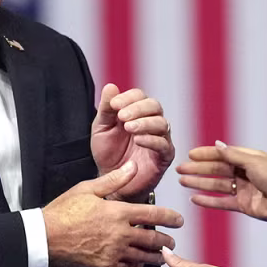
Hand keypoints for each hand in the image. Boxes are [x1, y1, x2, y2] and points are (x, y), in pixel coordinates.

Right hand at [43, 161, 184, 266]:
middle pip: (154, 239)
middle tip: (172, 241)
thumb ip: (114, 180)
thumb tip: (133, 167)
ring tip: (162, 255)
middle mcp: (120, 234)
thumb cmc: (63, 212)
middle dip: (167, 241)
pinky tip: (141, 265)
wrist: (44, 238)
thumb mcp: (87, 189)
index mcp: (118, 212)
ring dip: (157, 256)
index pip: (154, 214)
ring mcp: (114, 253)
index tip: (178, 220)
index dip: (171, 218)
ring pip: (145, 257)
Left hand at [90, 84, 174, 200]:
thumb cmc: (108, 153)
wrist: (111, 180)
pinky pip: (164, 145)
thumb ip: (106, 109)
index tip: (114, 105)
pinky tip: (138, 140)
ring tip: (129, 128)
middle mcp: (151, 122)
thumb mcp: (101, 128)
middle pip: (154, 105)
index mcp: (137, 112)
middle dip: (138, 108)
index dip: (128, 97)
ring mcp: (160, 139)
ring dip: (145, 123)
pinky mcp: (164, 156)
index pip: (139, 96)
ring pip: (162, 123)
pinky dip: (152, 140)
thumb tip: (110, 86)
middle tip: (122, 116)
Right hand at [176, 141, 266, 223]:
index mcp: (249, 159)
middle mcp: (244, 173)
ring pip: (216, 185)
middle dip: (198, 169)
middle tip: (180, 169)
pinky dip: (208, 201)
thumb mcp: (253, 162)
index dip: (206, 154)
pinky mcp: (242, 204)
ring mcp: (243, 189)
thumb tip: (217, 145)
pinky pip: (221, 202)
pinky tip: (194, 198)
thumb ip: (233, 155)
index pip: (223, 154)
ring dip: (199, 183)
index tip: (190, 154)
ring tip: (182, 181)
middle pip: (216, 169)